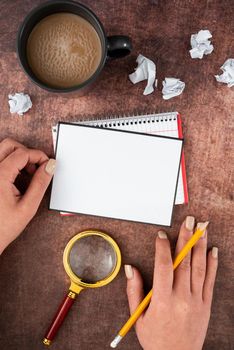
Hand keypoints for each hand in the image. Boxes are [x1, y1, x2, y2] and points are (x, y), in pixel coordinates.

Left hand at [0, 138, 55, 253]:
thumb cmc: (2, 228)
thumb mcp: (28, 207)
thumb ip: (40, 184)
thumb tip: (49, 167)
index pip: (22, 153)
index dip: (39, 156)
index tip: (48, 164)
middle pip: (9, 145)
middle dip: (27, 152)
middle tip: (36, 167)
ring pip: (2, 150)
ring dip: (17, 156)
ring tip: (27, 173)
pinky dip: (10, 163)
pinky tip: (16, 178)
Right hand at [125, 216, 217, 349]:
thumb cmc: (156, 339)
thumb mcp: (138, 317)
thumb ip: (134, 291)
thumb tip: (130, 268)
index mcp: (163, 301)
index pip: (164, 267)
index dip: (163, 248)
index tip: (161, 235)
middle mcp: (182, 298)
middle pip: (184, 262)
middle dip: (186, 238)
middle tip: (190, 220)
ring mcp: (196, 300)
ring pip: (200, 267)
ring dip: (200, 245)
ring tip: (202, 228)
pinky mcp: (206, 304)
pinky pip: (210, 280)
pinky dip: (212, 263)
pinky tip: (212, 249)